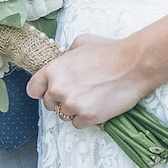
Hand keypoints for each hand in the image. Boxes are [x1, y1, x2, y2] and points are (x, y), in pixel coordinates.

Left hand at [26, 34, 151, 128]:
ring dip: (74, 109)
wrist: (134, 64)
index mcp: (53, 70)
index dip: (42, 90)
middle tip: (78, 92)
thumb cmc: (110, 51)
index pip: (33, 89)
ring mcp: (73, 105)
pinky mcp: (88, 117)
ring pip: (64, 115)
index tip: (50, 91)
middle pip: (49, 104)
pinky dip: (86, 118)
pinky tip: (97, 105)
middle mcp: (58, 89)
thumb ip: (66, 55)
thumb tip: (64, 61)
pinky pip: (78, 124)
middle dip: (60, 100)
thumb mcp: (81, 43)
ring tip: (91, 97)